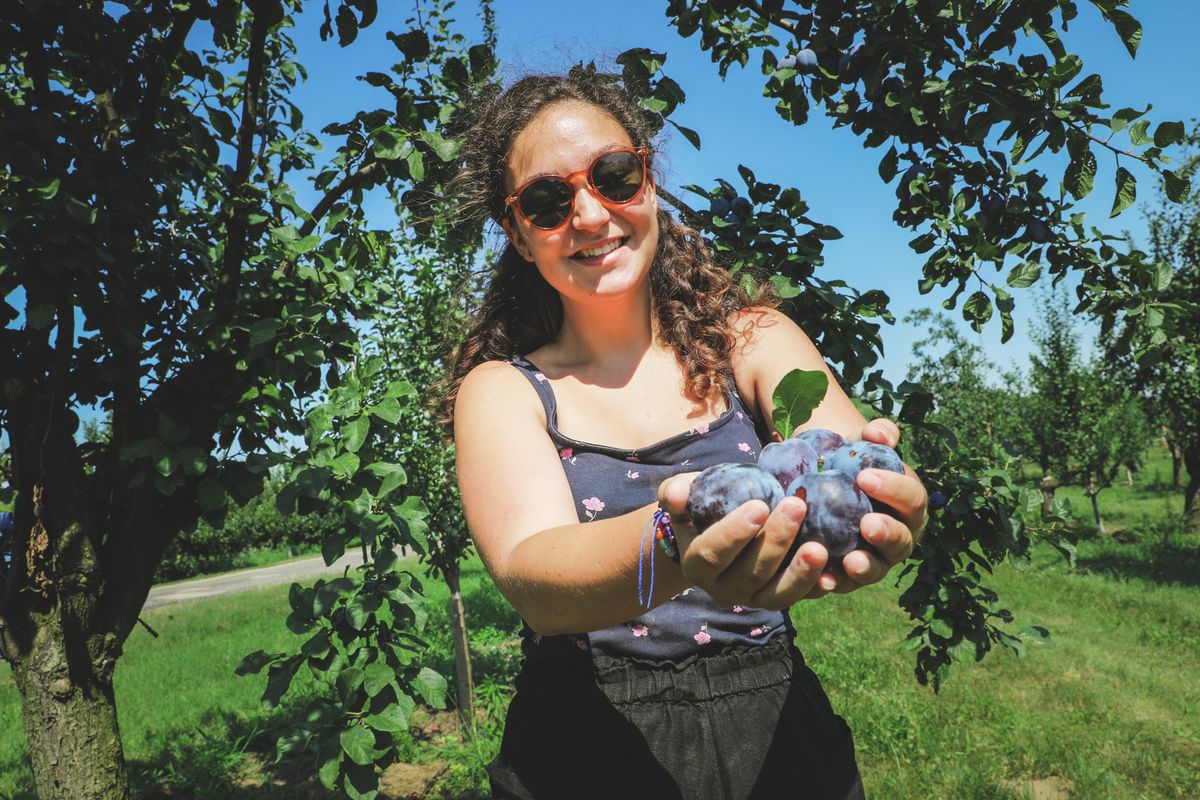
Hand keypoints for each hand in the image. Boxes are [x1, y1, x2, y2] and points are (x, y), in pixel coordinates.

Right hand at [656, 472, 830, 609]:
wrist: (717, 532)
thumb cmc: (701, 506)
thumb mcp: (683, 494)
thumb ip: (674, 493)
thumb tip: (676, 494)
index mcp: (697, 563)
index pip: (713, 552)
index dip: (735, 532)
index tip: (760, 505)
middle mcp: (723, 589)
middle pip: (750, 573)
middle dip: (775, 541)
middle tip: (797, 505)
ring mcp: (752, 598)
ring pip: (776, 595)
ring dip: (800, 573)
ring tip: (820, 548)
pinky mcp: (778, 599)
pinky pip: (798, 599)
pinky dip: (816, 588)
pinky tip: (835, 574)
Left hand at [830, 417, 927, 593]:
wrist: (823, 483)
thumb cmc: (850, 462)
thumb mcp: (861, 443)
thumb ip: (875, 434)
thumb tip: (880, 433)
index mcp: (908, 504)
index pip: (912, 498)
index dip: (893, 489)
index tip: (864, 477)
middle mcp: (899, 537)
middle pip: (902, 540)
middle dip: (887, 533)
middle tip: (867, 523)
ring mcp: (876, 560)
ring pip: (878, 569)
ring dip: (866, 567)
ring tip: (852, 561)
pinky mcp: (849, 577)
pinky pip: (844, 584)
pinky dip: (834, 583)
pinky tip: (821, 580)